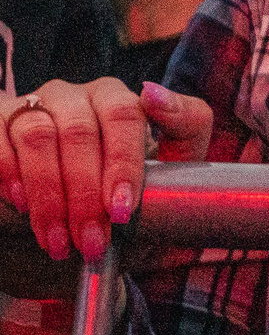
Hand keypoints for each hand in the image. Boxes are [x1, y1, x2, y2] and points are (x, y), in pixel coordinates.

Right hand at [1, 80, 214, 264]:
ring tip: (59, 241)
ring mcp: (32, 106)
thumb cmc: (127, 182)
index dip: (123, 164)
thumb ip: (184, 123)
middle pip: (79, 133)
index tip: (123, 210)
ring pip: (38, 139)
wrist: (76, 208)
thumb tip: (153, 93)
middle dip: (86, 196)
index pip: (125, 116)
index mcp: (118, 98)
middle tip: (92, 241)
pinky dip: (9, 175)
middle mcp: (74, 95)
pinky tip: (21, 206)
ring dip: (48, 197)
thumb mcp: (171, 158)